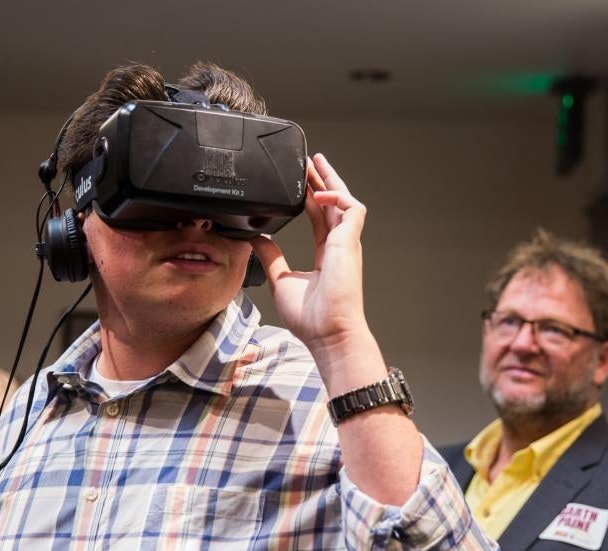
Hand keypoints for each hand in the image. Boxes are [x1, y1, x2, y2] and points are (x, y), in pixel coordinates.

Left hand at [251, 153, 371, 365]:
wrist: (327, 332)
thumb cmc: (311, 317)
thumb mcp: (281, 280)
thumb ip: (271, 257)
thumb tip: (256, 239)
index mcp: (326, 255)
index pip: (319, 218)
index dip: (312, 198)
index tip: (302, 182)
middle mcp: (339, 246)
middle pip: (333, 204)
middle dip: (322, 180)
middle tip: (309, 160)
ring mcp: (347, 244)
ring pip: (344, 201)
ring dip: (330, 180)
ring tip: (315, 162)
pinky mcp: (350, 243)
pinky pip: (351, 210)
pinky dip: (337, 197)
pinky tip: (319, 192)